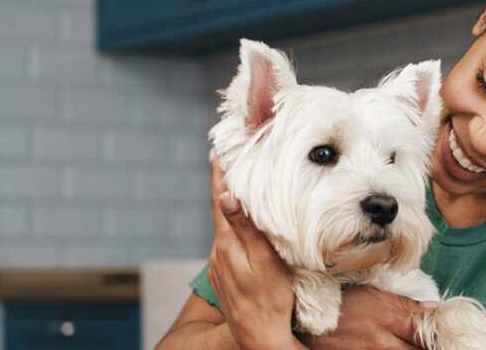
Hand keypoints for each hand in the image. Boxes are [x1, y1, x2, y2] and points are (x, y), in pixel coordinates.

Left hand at [206, 149, 301, 348]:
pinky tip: (246, 229)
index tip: (216, 153)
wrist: (260, 338)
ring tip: (241, 188)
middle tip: (231, 161)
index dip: (218, 176)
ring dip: (232, 208)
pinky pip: (230, 244)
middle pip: (221, 212)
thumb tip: (228, 196)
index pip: (220, 201)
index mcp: (227, 245)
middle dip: (226, 187)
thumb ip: (246, 229)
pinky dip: (236, 229)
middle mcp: (219, 253)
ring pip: (226, 228)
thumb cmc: (270, 302)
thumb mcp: (263, 262)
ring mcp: (220, 266)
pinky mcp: (226, 276)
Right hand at [298, 285, 433, 349]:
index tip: (445, 340)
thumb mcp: (373, 293)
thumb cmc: (341, 303)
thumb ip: (404, 303)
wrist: (306, 320)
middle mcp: (384, 343)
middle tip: (436, 346)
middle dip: (427, 349)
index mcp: (391, 320)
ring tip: (412, 347)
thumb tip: (433, 307)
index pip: (425, 336)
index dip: (438, 340)